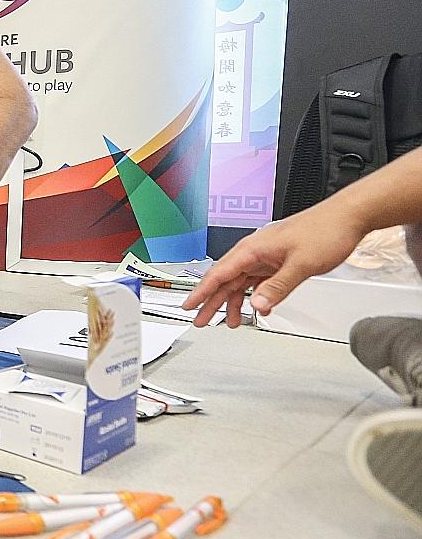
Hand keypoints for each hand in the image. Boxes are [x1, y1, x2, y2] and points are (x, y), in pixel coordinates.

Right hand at [181, 206, 368, 326]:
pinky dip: (254, 295)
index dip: (201, 292)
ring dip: (234, 301)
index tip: (189, 305)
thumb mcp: (300, 265)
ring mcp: (266, 256)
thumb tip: (257, 305)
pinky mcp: (277, 260)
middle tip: (202, 320)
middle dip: (212, 302)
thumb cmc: (325, 231)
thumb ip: (277, 288)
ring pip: (241, 282)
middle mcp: (255, 251)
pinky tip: (258, 307)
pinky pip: (258, 280)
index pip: (219, 274)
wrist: (347, 217)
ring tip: (231, 321)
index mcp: (253, 249)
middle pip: (226, 280)